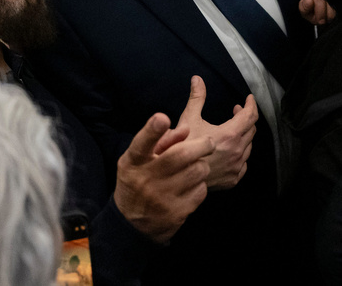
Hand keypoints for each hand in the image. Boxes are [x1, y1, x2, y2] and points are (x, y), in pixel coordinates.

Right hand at [113, 113, 213, 243]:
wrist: (132, 224)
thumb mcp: (137, 160)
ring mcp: (162, 198)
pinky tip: (194, 184)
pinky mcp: (177, 213)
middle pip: (181, 155)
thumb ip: (158, 141)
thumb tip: (184, 129)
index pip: (141, 144)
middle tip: (209, 142)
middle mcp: (146, 179)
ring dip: (203, 164)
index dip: (152, 130)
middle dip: (202, 144)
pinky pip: (201, 191)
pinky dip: (201, 184)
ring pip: (197, 171)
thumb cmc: (137, 181)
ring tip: (198, 164)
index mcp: (133, 162)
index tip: (162, 118)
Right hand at [157, 76, 256, 190]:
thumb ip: (196, 98)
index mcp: (230, 135)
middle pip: (251, 130)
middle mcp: (237, 152)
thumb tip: (197, 79)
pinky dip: (240, 153)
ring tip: (231, 129)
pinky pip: (243, 163)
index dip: (251, 104)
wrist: (175, 178)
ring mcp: (236, 167)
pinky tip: (230, 150)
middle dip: (246, 118)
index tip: (249, 98)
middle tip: (236, 111)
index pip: (250, 116)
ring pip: (248, 147)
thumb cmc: (181, 148)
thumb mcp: (188, 119)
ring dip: (243, 136)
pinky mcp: (232, 179)